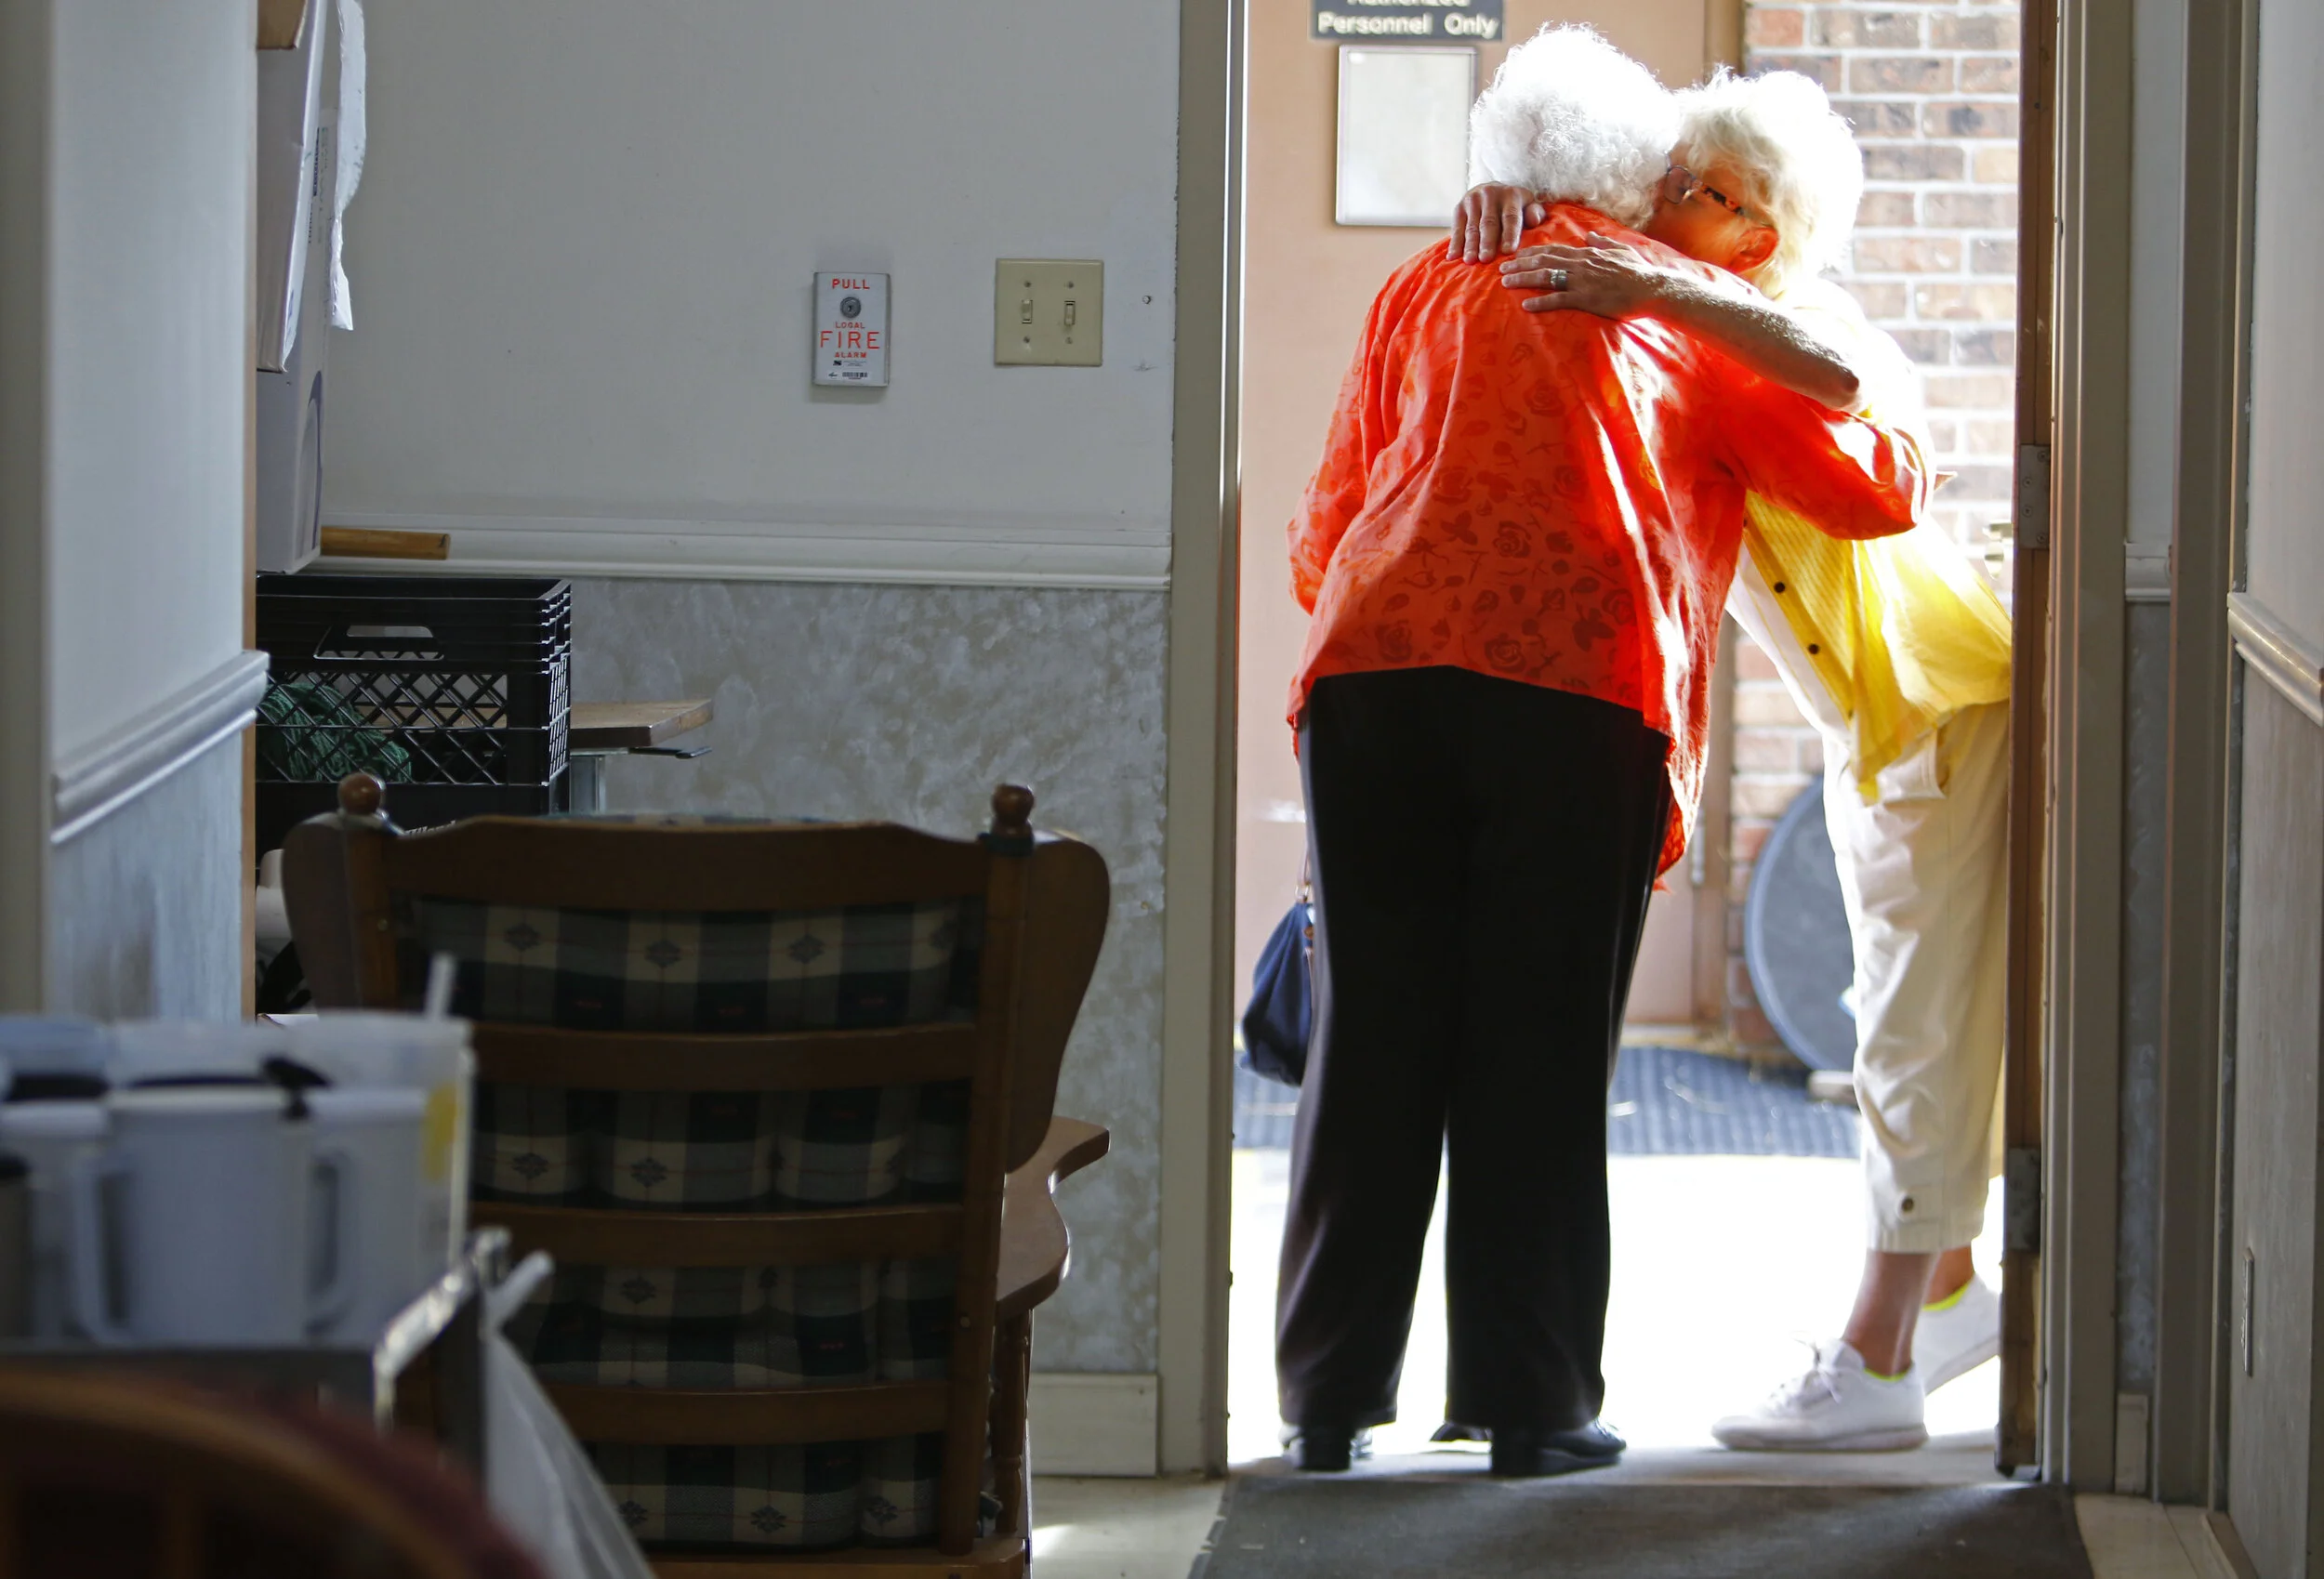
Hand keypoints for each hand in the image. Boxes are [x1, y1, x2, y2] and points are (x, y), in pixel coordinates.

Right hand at [1448, 183, 1547, 263]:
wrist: (1492, 191)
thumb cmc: (1515, 207)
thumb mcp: (1529, 206)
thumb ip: (1535, 213)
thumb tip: (1534, 220)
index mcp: (1511, 195)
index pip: (1511, 216)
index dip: (1510, 234)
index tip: (1508, 251)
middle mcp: (1490, 194)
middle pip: (1489, 222)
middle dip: (1487, 242)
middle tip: (1486, 259)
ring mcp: (1472, 200)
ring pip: (1472, 226)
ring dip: (1470, 245)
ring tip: (1469, 261)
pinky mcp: (1459, 207)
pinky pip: (1457, 227)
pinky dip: (1455, 243)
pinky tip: (1453, 256)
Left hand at [1499, 232, 1672, 317]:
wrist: (1651, 288)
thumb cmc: (1638, 271)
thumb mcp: (1621, 250)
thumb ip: (1603, 242)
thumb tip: (1591, 236)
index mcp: (1587, 253)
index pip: (1553, 250)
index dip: (1532, 252)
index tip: (1516, 254)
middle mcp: (1580, 264)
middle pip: (1543, 262)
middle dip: (1520, 264)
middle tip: (1501, 268)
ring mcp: (1582, 282)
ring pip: (1546, 277)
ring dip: (1523, 279)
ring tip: (1505, 283)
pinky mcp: (1586, 299)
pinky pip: (1558, 300)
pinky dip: (1541, 302)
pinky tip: (1526, 305)